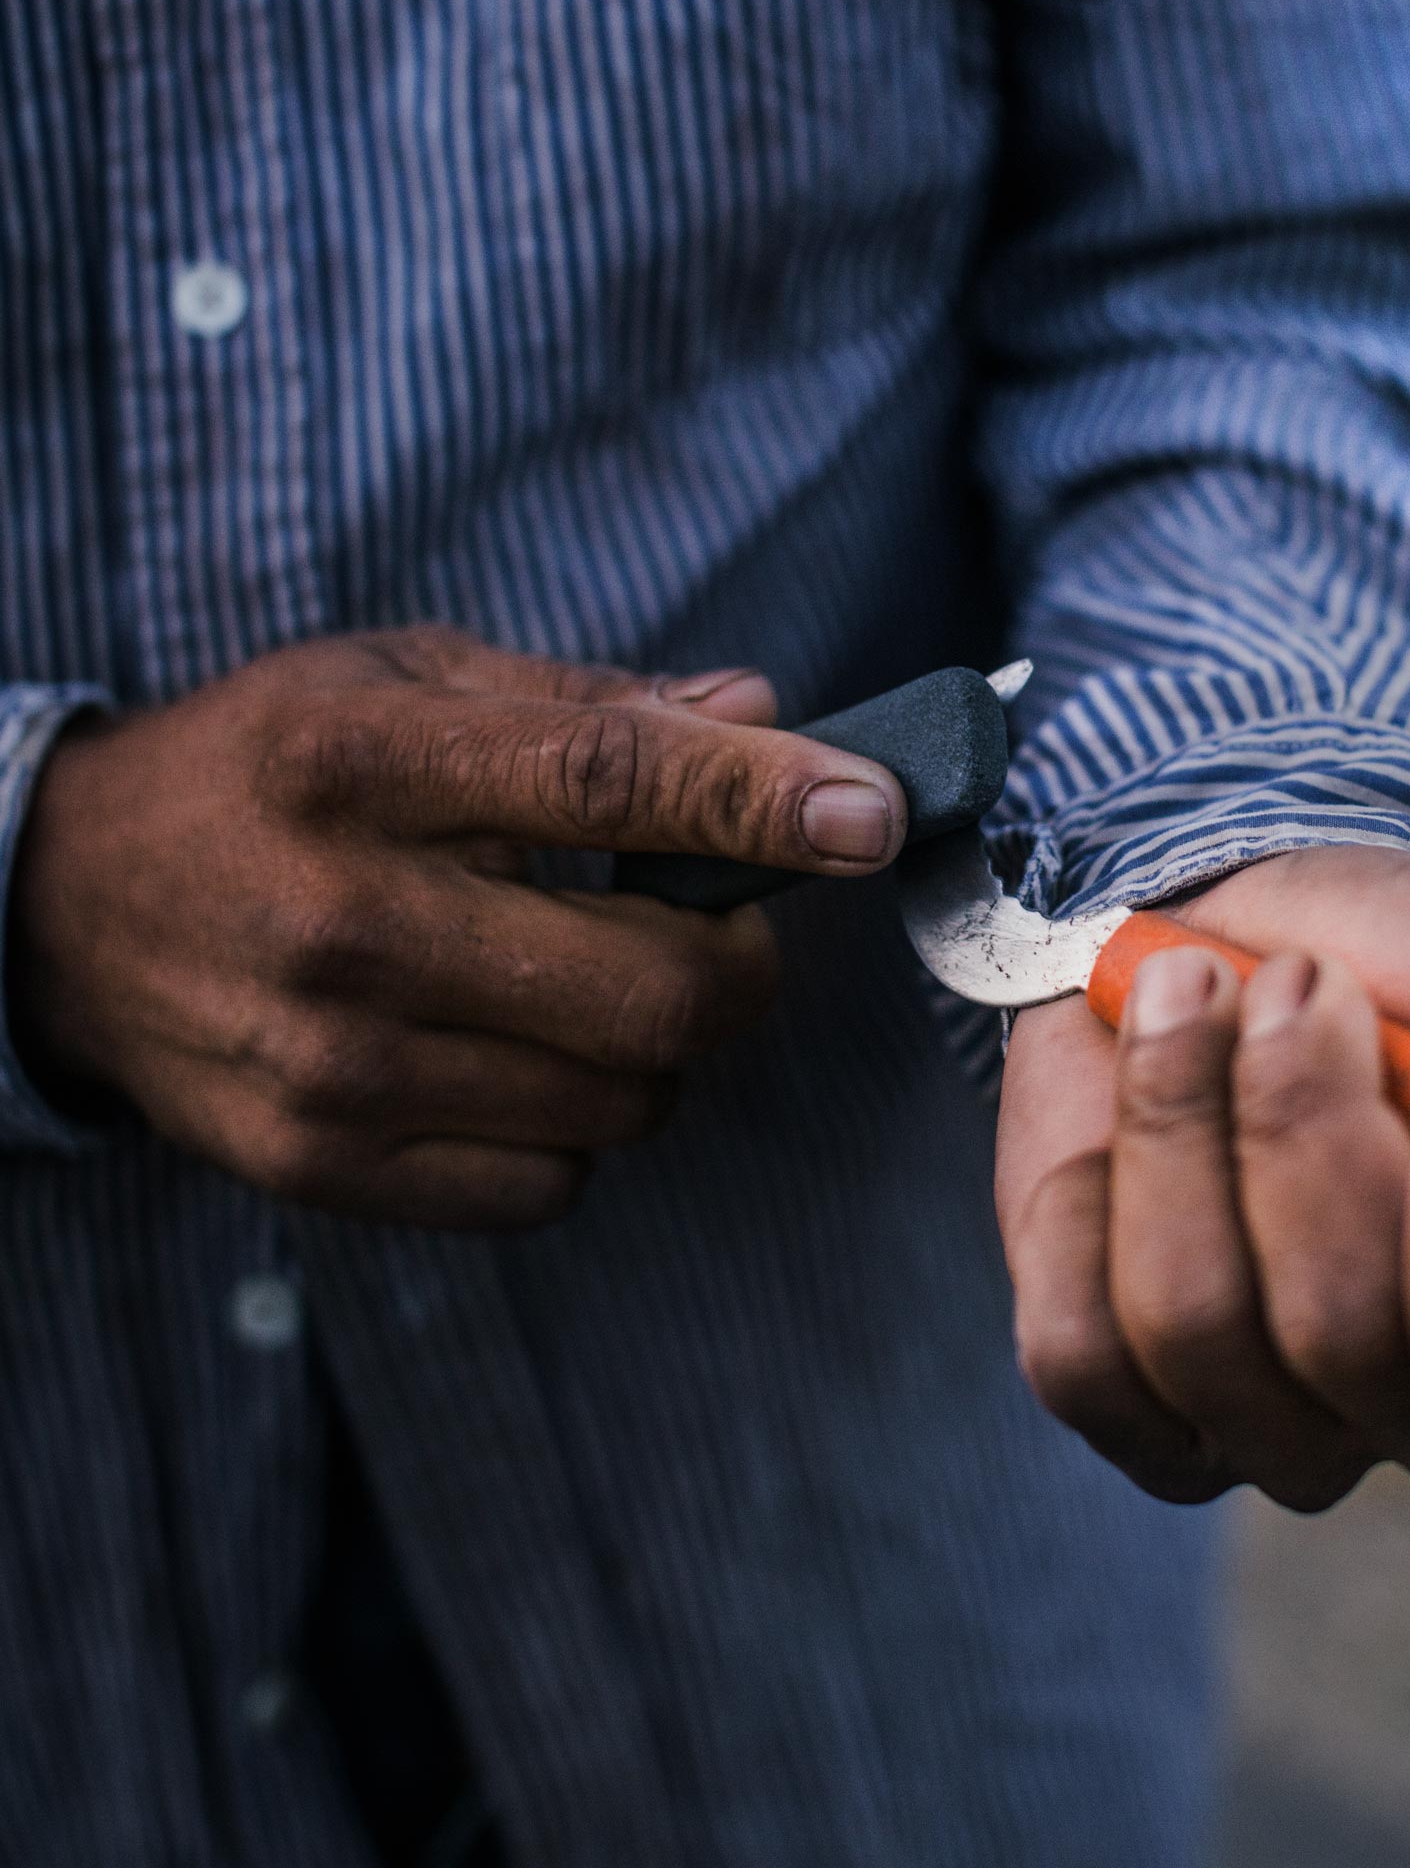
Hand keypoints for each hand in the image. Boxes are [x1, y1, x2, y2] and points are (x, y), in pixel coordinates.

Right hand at [8, 627, 905, 1228]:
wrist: (68, 907)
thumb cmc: (269, 768)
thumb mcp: (402, 680)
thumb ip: (591, 706)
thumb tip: (769, 718)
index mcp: (366, 764)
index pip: (610, 785)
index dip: (764, 805)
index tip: (873, 812)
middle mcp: (344, 920)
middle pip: (650, 991)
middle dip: (740, 964)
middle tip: (725, 924)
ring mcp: (332, 1064)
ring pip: (620, 1102)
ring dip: (656, 1049)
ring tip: (590, 981)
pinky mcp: (320, 1166)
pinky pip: (547, 1187)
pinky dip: (576, 1131)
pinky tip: (519, 1057)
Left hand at [994, 844, 1409, 1513]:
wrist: (1228, 900)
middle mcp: (1409, 1418)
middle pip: (1343, 1344)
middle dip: (1307, 1131)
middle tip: (1309, 983)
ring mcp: (1252, 1418)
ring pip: (1197, 1334)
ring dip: (1186, 1126)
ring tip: (1200, 989)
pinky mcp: (1111, 1387)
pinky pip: (1079, 1351)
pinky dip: (1095, 1187)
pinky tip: (1131, 1092)